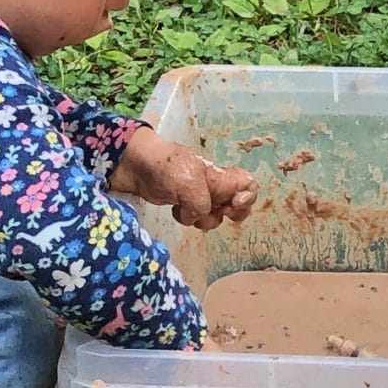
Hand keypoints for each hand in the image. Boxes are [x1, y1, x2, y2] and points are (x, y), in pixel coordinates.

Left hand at [112, 127, 257, 230]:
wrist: (138, 167)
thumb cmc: (166, 167)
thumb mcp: (189, 184)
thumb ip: (202, 204)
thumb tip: (199, 215)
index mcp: (221, 177)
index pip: (249, 186)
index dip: (247, 198)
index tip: (232, 204)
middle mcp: (215, 187)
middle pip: (237, 207)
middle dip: (228, 215)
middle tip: (217, 212)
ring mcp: (201, 197)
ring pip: (216, 217)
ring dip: (203, 220)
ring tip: (187, 210)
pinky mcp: (187, 205)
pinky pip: (198, 219)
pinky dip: (189, 219)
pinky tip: (176, 210)